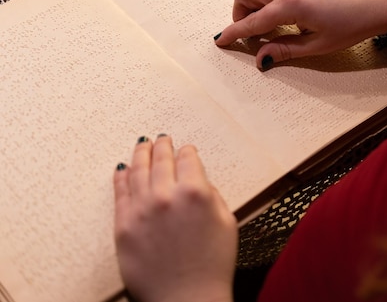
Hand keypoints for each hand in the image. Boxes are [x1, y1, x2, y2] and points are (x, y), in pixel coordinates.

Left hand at [113, 135, 237, 301]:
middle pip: (161, 160)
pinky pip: (120, 194)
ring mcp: (142, 210)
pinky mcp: (123, 226)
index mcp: (196, 192)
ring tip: (141, 146)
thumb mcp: (227, 222)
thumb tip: (199, 182)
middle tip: (160, 138)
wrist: (188, 299)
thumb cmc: (213, 265)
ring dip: (140, 155)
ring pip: (137, 172)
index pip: (188, 159)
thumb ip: (213, 196)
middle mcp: (166, 195)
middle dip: (162, 146)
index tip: (186, 149)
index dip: (187, 151)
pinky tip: (121, 168)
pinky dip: (120, 177)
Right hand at [215, 0, 386, 68]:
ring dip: (250, 2)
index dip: (233, 33)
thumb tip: (261, 59)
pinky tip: (281, 15)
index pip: (251, 21)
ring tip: (265, 25)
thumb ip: (285, 50)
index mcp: (290, 6)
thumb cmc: (354, 25)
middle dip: (238, 14)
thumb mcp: (319, 45)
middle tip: (250, 34)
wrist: (380, 1)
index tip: (220, 41)